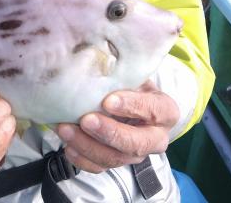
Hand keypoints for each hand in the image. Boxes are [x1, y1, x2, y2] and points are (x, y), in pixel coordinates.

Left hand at [57, 81, 179, 172]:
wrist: (129, 101)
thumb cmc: (131, 85)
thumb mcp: (133, 76)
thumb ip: (122, 73)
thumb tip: (96, 62)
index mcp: (164, 111)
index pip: (153, 110)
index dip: (132, 106)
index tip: (108, 100)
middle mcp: (155, 137)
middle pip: (136, 143)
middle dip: (109, 133)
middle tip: (86, 120)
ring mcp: (136, 154)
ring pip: (115, 158)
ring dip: (87, 145)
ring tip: (66, 129)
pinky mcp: (117, 162)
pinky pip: (100, 168)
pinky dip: (82, 159)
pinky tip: (68, 146)